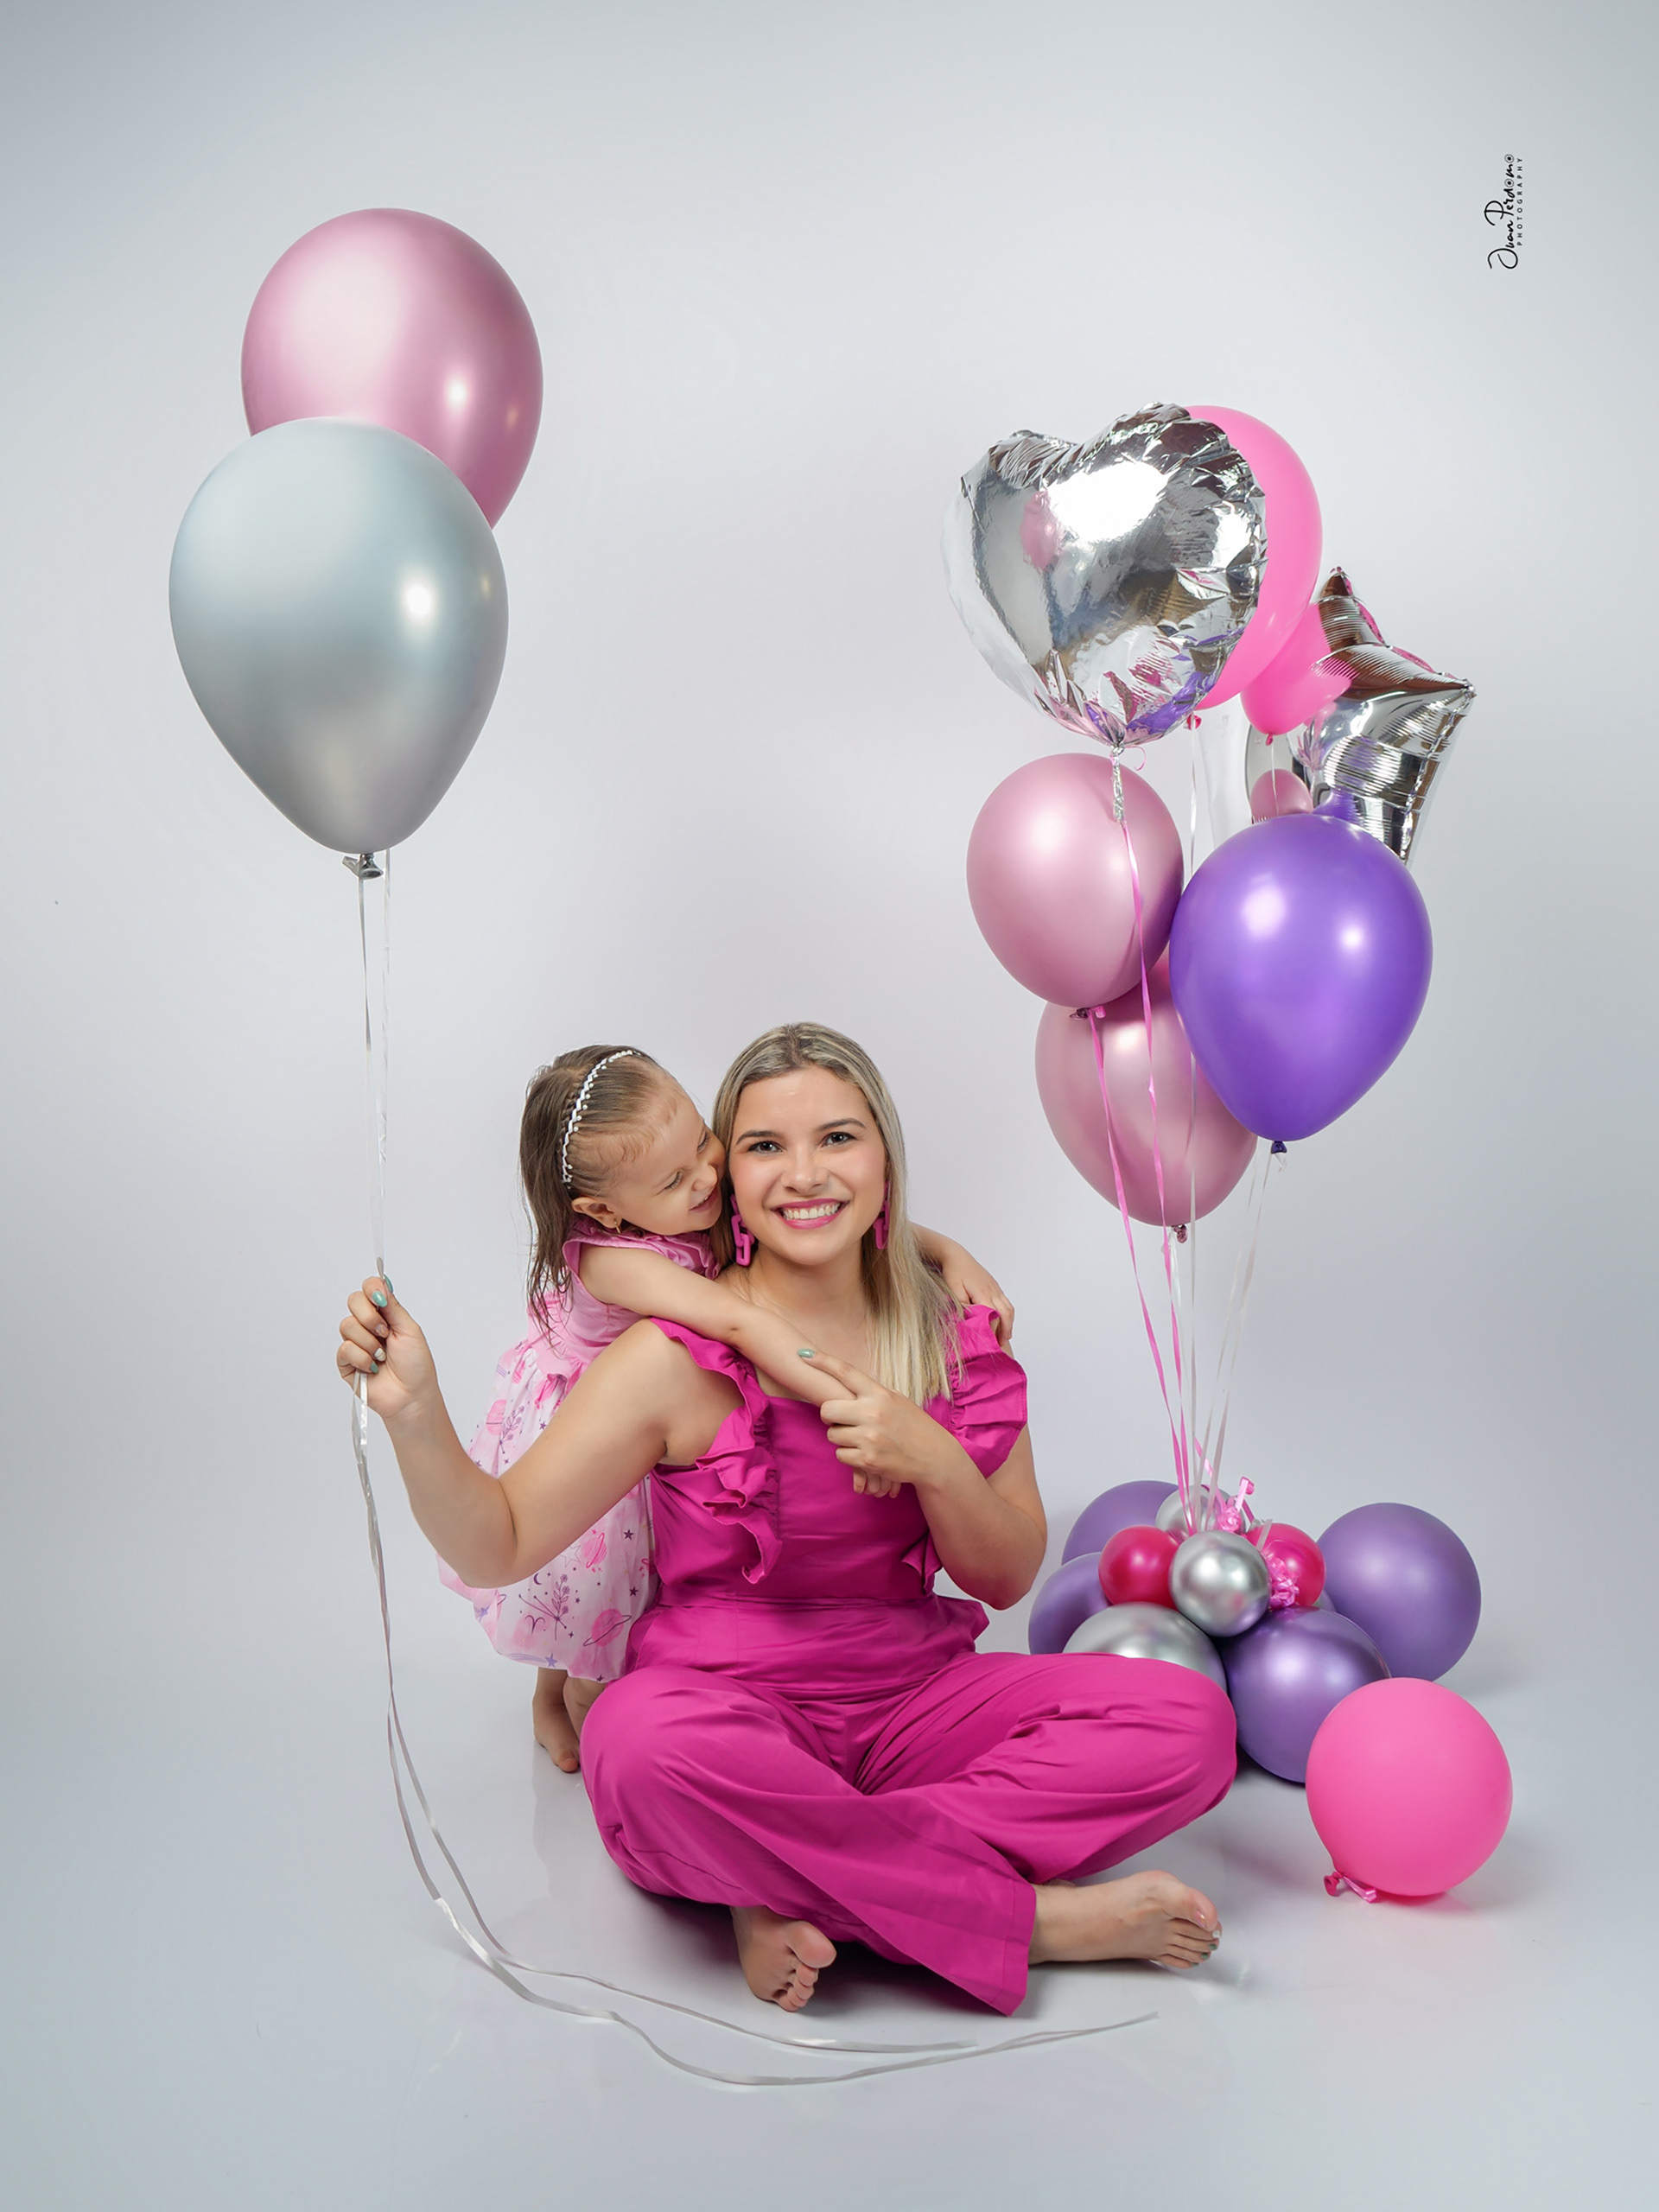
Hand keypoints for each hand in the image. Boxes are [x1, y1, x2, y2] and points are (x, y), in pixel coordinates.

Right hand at [336, 1278, 436, 1425]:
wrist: (411, 1396)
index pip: (369, 1289)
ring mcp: (356, 1343)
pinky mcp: (346, 1362)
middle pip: (353, 1301)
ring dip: (369, 1342)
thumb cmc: (416, 1365)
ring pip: (347, 1325)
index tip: (381, 1300)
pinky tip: (373, 1367)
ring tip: (382, 1356)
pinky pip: (344, 1349)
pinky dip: (362, 1358)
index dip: (372, 1289)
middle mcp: (368, 1325)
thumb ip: (393, 1306)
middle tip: (385, 1333)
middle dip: (370, 1317)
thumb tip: (382, 1283)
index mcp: (385, 1315)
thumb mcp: (409, 1329)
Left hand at [803, 1351, 966, 1500]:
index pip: (846, 1373)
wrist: (934, 1457)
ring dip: (842, 1438)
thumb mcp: (897, 1402)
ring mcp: (869, 1438)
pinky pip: (840, 1455)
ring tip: (862, 1439)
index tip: (804, 1354)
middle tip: (841, 1421)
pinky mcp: (867, 1460)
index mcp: (880, 1394)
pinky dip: (849, 1456)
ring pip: (832, 1435)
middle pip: (828, 1409)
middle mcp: (873, 1413)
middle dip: (830, 1416)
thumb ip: (873, 1395)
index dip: (823, 1361)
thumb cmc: (915, 1427)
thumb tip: (845, 1388)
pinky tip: (866, 1453)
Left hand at [936, 1244, 1014, 1346]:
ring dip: (1009, 1323)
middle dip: (1005, 1330)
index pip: (993, 1316)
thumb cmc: (953, 1272)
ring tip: (1005, 1337)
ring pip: (1009, 1308)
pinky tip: (1002, 1320)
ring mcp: (995, 1288)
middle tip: (1000, 1344)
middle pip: (1006, 1314)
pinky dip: (1007, 1314)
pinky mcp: (995, 1286)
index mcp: (983, 1293)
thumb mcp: (954, 1290)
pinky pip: (1006, 1302)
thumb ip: (963, 1305)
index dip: (993, 1330)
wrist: (956, 1255)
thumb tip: (972, 1319)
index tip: (990, 1343)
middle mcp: (993, 1291)